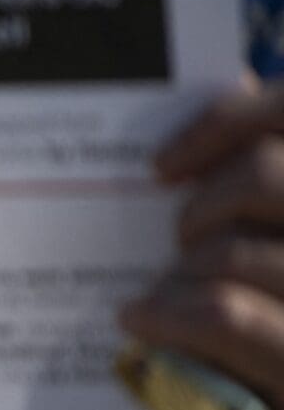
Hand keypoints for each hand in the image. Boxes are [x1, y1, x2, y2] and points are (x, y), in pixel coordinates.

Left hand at [122, 80, 283, 408]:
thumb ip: (283, 181)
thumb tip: (234, 90)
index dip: (231, 120)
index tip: (164, 165)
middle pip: (273, 174)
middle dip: (204, 205)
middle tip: (181, 240)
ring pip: (236, 252)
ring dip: (183, 271)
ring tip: (168, 293)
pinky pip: (226, 317)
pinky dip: (169, 314)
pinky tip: (140, 320)